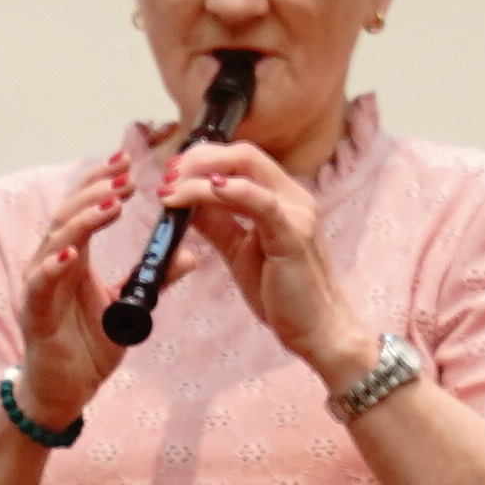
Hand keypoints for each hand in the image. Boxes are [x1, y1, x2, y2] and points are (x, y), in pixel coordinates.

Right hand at [14, 150, 140, 423]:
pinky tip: (73, 253)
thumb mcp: (126, 307)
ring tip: (112, 204)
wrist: (64, 391)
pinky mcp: (34, 314)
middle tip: (126, 175)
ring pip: (55, 241)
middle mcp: (50, 265)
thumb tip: (188, 256)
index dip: (100, 182)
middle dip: (96, 191)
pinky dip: (54, 266)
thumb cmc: (85, 347)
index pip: (82, 208)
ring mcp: (38, 287)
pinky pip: (41, 284)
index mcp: (71, 258)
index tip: (126, 162)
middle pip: (67, 215)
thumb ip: (151, 280)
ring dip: (83, 220)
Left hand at [159, 140, 378, 391]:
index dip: (204, 158)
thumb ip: (218, 225)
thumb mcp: (240, 252)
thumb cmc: (283, 294)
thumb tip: (187, 205)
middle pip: (243, 155)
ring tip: (171, 188)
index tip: (172, 171)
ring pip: (247, 170)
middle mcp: (294, 197)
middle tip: (167, 176)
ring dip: (201, 175)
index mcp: (284, 198)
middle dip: (198, 159)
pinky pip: (261, 202)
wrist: (316, 330)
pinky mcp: (293, 235)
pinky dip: (231, 191)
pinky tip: (207, 190)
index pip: (242, 160)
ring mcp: (297, 213)